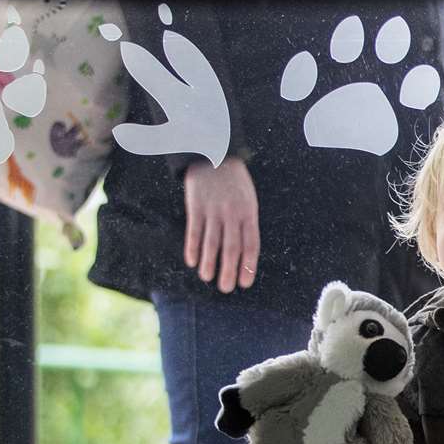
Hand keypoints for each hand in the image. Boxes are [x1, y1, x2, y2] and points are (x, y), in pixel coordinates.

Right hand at [183, 157, 258, 291]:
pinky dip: (193, 247)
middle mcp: (233, 214)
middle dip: (229, 271)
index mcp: (249, 213)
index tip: (245, 283)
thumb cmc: (234, 182)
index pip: (251, 245)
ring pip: (212, 242)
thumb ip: (246, 223)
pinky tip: (192, 261)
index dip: (248, 266)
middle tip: (226, 289)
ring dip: (209, 263)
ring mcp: (214, 210)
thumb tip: (244, 252)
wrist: (214, 154)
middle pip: (231, 248)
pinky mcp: (196, 206)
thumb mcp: (248, 199)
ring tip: (207, 278)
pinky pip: (194, 230)